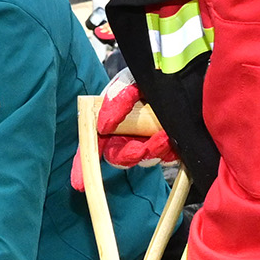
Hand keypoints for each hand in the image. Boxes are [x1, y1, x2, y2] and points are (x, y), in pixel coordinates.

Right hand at [77, 70, 174, 190]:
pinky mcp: (169, 146)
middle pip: (119, 156)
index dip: (83, 166)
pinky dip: (169, 149)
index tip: (79, 184)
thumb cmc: (148, 77)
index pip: (91, 147)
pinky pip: (166, 156)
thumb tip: (102, 125)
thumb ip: (116, 100)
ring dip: (153, 150)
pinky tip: (172, 138)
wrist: (181, 74)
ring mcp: (147, 142)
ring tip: (164, 136)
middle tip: (139, 149)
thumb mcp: (129, 83)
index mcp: (110, 123)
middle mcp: (125, 135)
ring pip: (145, 158)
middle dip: (129, 155)